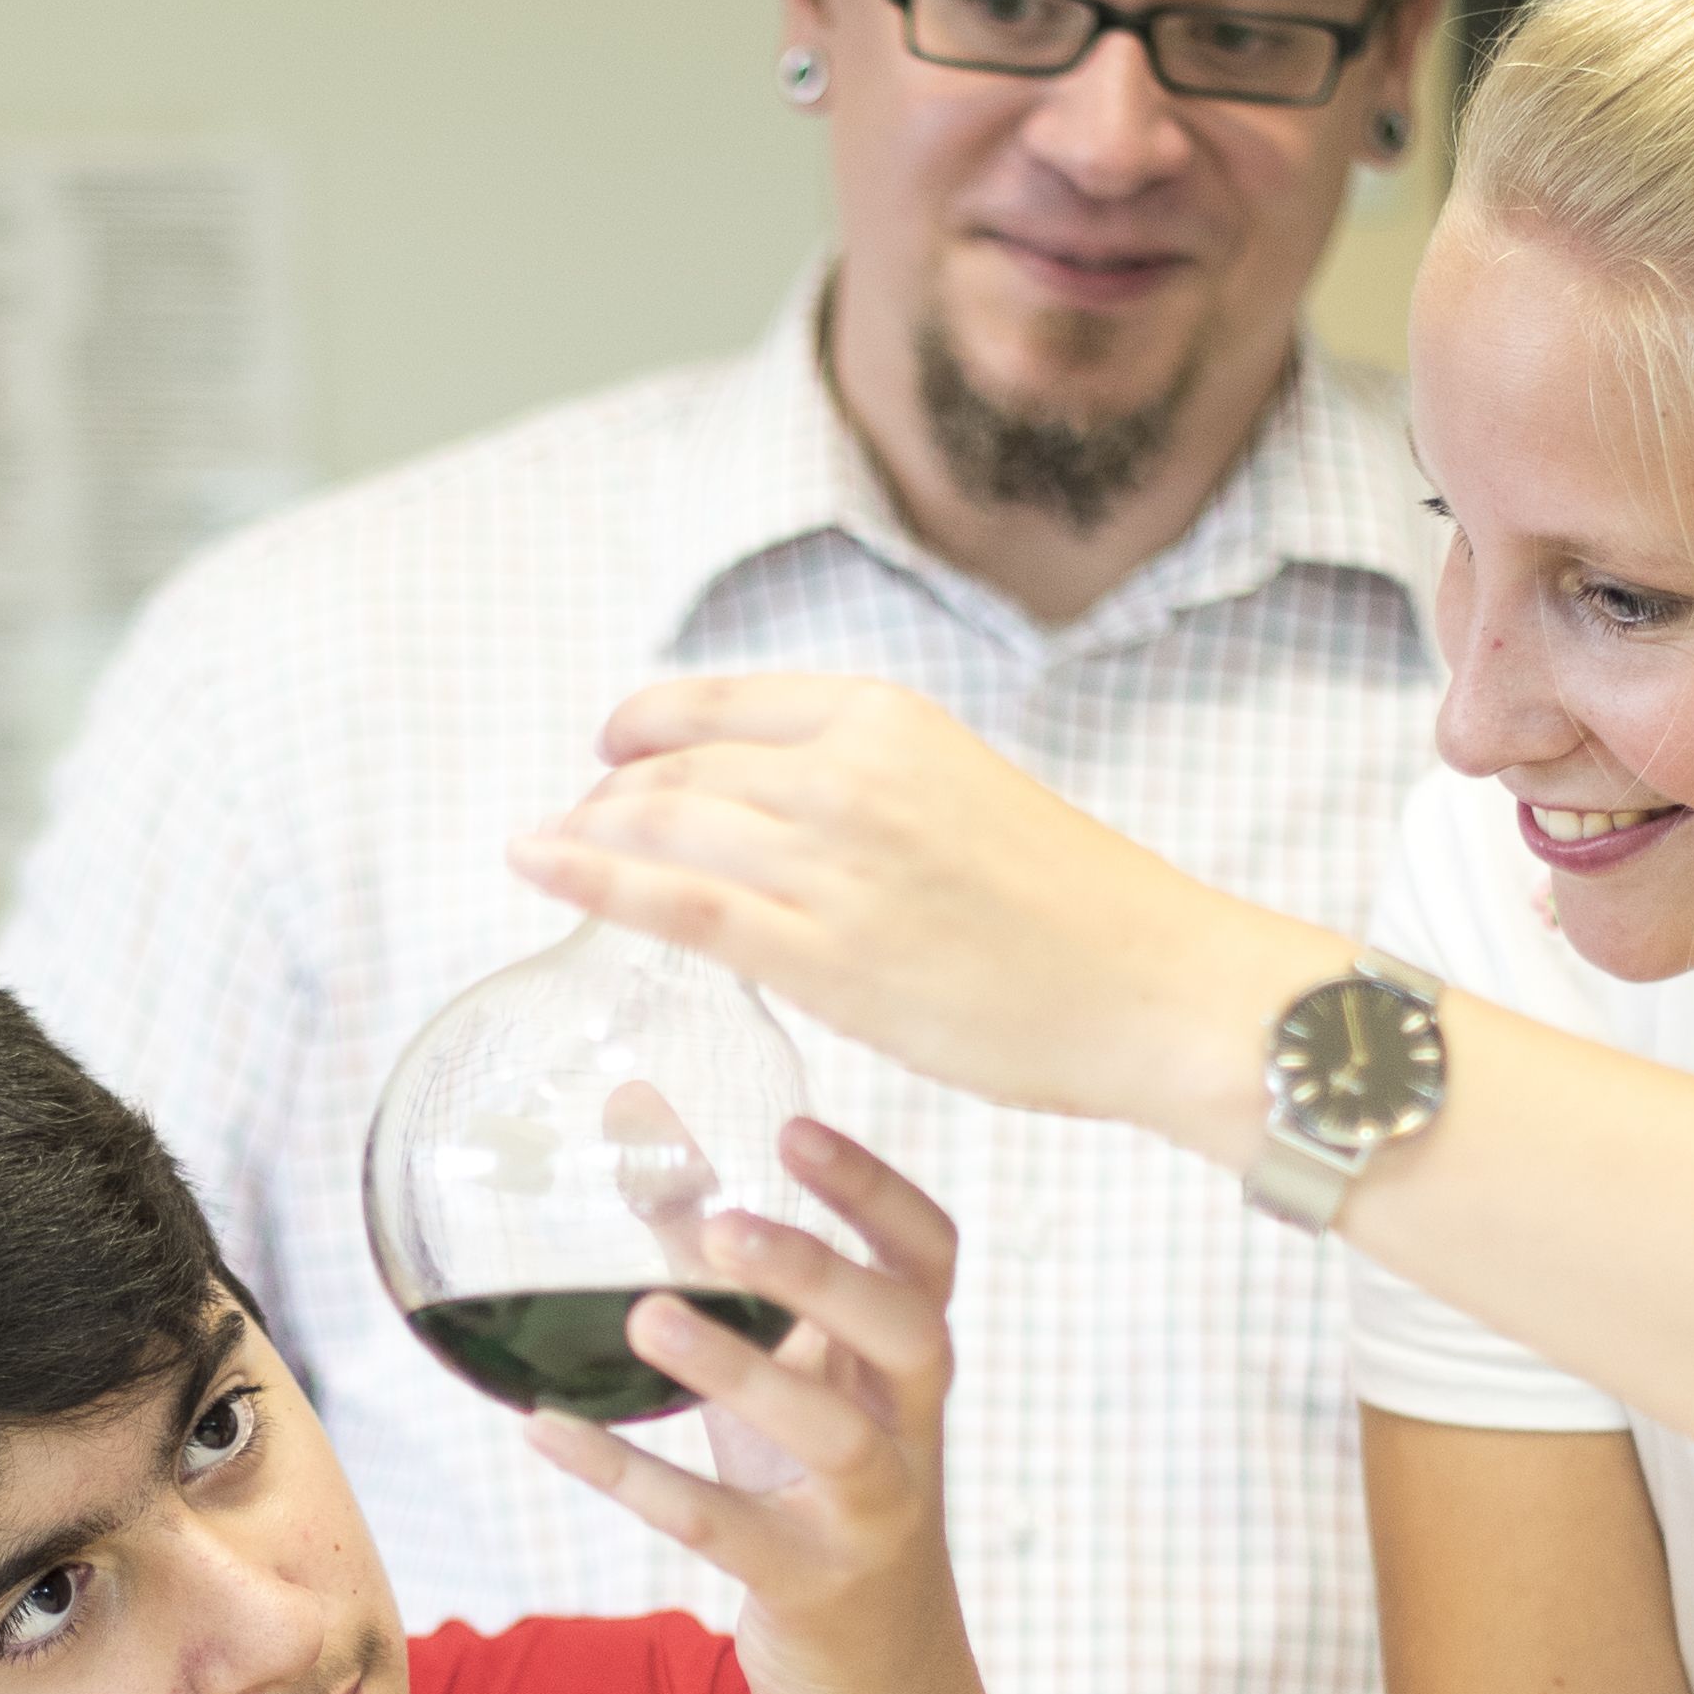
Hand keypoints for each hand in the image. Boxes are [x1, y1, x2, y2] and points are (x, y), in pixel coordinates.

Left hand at [518, 672, 1329, 1150]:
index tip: (612, 749)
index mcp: (888, 720)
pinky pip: (677, 904)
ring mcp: (831, 864)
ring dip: (592, 838)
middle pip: (681, 770)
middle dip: (612, 798)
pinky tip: (537, 863)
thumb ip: (874, 793)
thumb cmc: (1080, 913)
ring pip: (666, 828)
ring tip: (550, 856)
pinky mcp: (823, 955)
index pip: (723, 706)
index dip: (648, 725)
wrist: (1156, 986)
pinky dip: (591, 876)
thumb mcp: (968, 796)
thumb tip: (786, 820)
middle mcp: (849, 774)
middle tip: (577, 828)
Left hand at [520, 1120, 971, 1693]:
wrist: (881, 1677)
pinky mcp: (806, 1586)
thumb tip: (633, 1117)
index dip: (874, 1191)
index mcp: (904, 1365)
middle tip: (721, 1227)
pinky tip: (547, 1432)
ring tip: (648, 1316)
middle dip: (821, 1273)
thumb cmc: (815, 1494)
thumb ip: (716, 1261)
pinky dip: (633, 1477)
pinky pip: (721, 1529)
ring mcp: (868, 1516)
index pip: (928, 1257)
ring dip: (742, 1371)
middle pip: (909, 1331)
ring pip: (833, 1436)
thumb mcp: (786, 1378)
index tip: (794, 1128)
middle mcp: (906, 1431)